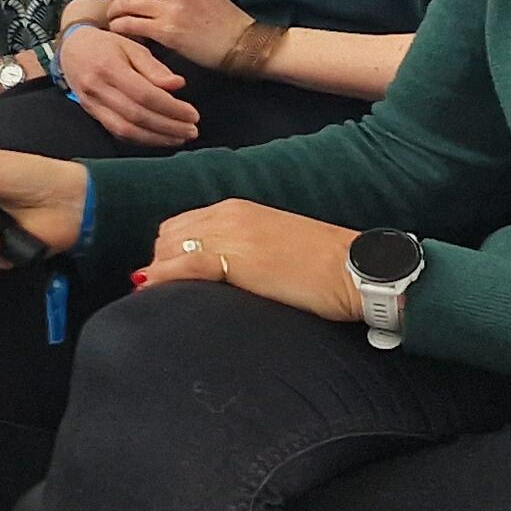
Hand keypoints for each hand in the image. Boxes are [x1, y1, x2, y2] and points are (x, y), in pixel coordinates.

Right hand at [60, 20, 200, 146]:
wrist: (71, 49)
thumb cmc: (106, 45)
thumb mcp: (132, 46)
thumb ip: (154, 67)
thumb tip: (178, 85)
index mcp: (109, 68)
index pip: (145, 94)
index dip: (171, 108)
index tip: (192, 114)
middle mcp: (98, 89)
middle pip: (137, 116)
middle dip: (168, 127)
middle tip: (192, 130)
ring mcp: (92, 104)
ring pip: (125, 129)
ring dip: (156, 138)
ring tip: (179, 138)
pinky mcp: (92, 114)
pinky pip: (116, 132)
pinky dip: (140, 139)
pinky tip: (158, 139)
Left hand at [102, 0, 254, 71]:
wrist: (243, 44)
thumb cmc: (224, 18)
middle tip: (112, 1)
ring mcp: (171, 9)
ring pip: (127, 4)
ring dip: (115, 11)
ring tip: (114, 18)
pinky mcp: (167, 31)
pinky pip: (131, 25)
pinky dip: (121, 27)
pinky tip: (121, 30)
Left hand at [135, 198, 359, 320]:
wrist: (357, 270)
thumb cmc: (323, 266)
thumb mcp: (272, 246)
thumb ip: (240, 250)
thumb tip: (214, 271)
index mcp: (237, 209)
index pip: (181, 226)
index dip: (169, 254)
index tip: (169, 278)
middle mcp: (229, 215)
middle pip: (169, 237)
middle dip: (162, 265)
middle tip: (164, 294)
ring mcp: (231, 235)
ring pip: (171, 250)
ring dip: (161, 275)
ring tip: (164, 301)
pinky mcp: (237, 259)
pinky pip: (185, 265)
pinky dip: (163, 278)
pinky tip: (153, 293)